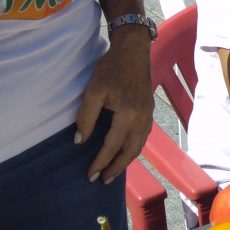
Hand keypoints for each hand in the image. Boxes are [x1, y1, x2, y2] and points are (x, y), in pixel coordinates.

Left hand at [74, 26, 154, 184]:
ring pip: (140, 143)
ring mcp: (148, 112)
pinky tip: (127, 148)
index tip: (90, 175)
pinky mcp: (148, 108)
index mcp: (128, 113)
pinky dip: (135, 146)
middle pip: (132, 150)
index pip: (112, 145)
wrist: (134, 49)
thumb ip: (86, 117)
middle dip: (118, 167)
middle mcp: (142, 117)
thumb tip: (80, 141)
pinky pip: (144, 134)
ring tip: (114, 169)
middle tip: (103, 180)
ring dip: (127, 158)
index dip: (100, 162)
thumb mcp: (93, 90)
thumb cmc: (111, 68)